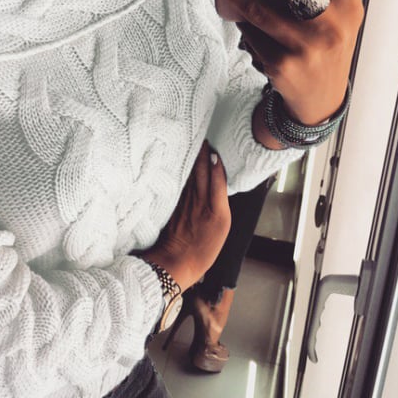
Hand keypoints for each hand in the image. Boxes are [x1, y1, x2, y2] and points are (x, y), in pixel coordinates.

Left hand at [141, 142, 229, 290]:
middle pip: (201, 170)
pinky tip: (183, 163)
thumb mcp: (222, 226)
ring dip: (193, 158)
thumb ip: (220, 199)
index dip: (215, 159)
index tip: (215, 144)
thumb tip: (219, 179)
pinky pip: (182, 182)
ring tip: (195, 143)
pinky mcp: (175, 204)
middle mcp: (199, 199)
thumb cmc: (203, 248)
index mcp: (215, 206)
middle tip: (204, 136)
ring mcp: (185, 200)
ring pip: (190, 174)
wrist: (176, 261)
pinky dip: (184, 171)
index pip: (216, 175)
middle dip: (202, 152)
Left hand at [199, 0, 363, 124]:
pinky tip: (226, 7)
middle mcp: (330, 25)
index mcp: (350, 5)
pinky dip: (239, 19)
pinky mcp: (280, 65)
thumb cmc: (326, 41)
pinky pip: (251, 33)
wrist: (321, 101)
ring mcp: (304, 48)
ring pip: (259, 9)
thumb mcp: (338, 15)